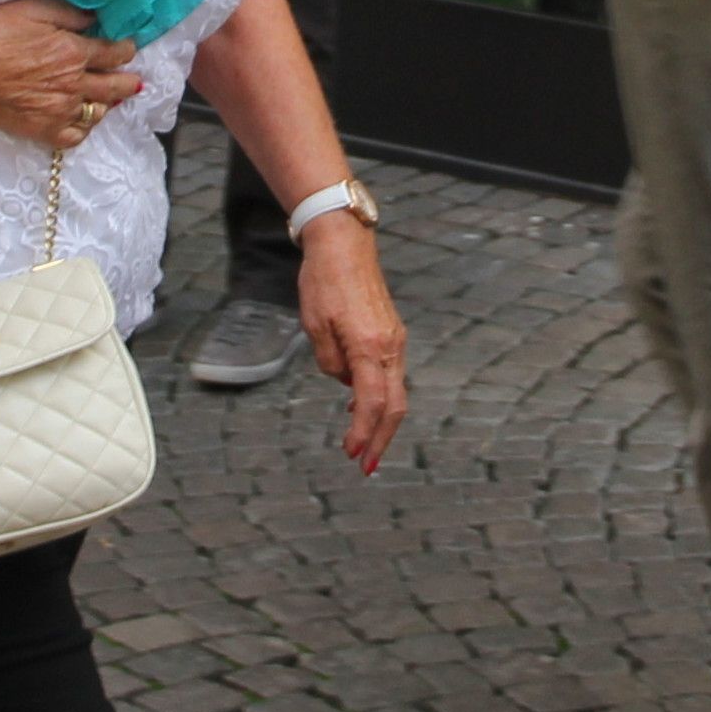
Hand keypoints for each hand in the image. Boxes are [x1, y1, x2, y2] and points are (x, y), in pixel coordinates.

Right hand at [0, 0, 142, 147]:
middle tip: (133, 78)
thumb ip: (70, 13)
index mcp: (74, 51)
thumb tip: (97, 17)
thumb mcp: (31, 9)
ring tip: (107, 98)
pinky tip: (81, 119)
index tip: (126, 47)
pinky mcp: (44, 131)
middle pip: (118, 86)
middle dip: (128, 80)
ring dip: (107, 103)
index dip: (126, 49)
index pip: (117, 52)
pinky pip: (77, 136)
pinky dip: (84, 128)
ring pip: (100, 112)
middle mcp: (74, 83)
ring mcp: (61, 111)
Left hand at [297, 214, 408, 471]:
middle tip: (367, 466)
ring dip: (380, 421)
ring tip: (362, 445)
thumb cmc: (324, 282)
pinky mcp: (391, 334)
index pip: (372, 404)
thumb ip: (330, 363)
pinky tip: (359, 407)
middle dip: (381, 440)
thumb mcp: (314, 326)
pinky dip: (379, 397)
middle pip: (394, 406)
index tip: (353, 456)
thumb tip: (345, 383)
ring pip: (395, 392)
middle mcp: (389, 346)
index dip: (364, 435)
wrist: (344, 245)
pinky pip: (389, 375)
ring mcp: (394, 340)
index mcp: (369, 347)